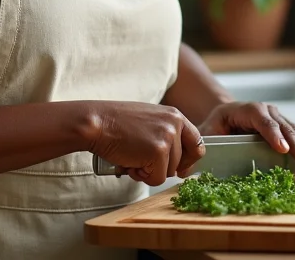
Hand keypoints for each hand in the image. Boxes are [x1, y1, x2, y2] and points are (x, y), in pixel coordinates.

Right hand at [86, 102, 204, 185]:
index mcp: (174, 115)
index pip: (197, 142)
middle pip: (182, 162)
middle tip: (142, 158)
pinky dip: (142, 176)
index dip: (189, 160)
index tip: (181, 169)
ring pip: (169, 172)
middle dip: (162, 167)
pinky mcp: (158, 152)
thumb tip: (181, 166)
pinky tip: (130, 162)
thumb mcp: (149, 121)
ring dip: (149, 171)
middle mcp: (175, 124)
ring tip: (132, 156)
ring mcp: (168, 137)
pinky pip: (157, 179)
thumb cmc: (116, 123)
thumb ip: (166, 135)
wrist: (97, 122)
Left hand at [197, 101, 294, 172]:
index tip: (282, 149)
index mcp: (243, 109)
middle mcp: (265, 110)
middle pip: (284, 127)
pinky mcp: (286, 127)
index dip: (271, 133)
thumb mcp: (205, 132)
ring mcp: (278, 117)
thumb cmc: (214, 127)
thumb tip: (189, 166)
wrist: (225, 116)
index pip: (259, 118)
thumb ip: (202, 145)